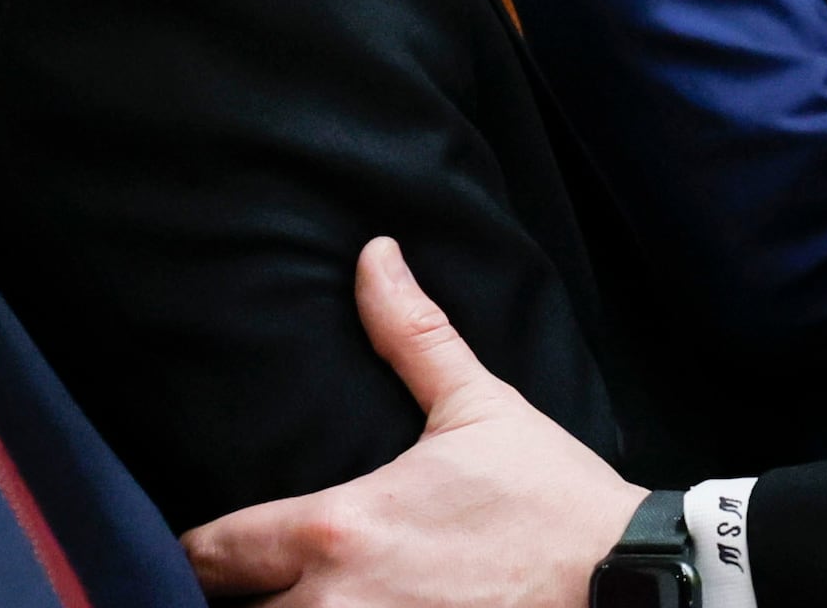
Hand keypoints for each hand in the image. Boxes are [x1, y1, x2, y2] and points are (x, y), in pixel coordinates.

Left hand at [179, 238, 643, 606]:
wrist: (624, 583)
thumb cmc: (549, 500)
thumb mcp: (478, 408)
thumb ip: (412, 334)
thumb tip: (373, 254)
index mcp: (336, 530)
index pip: (212, 553)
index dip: (202, 550)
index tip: (209, 546)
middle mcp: (334, 604)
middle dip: (241, 598)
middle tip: (256, 581)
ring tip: (298, 602)